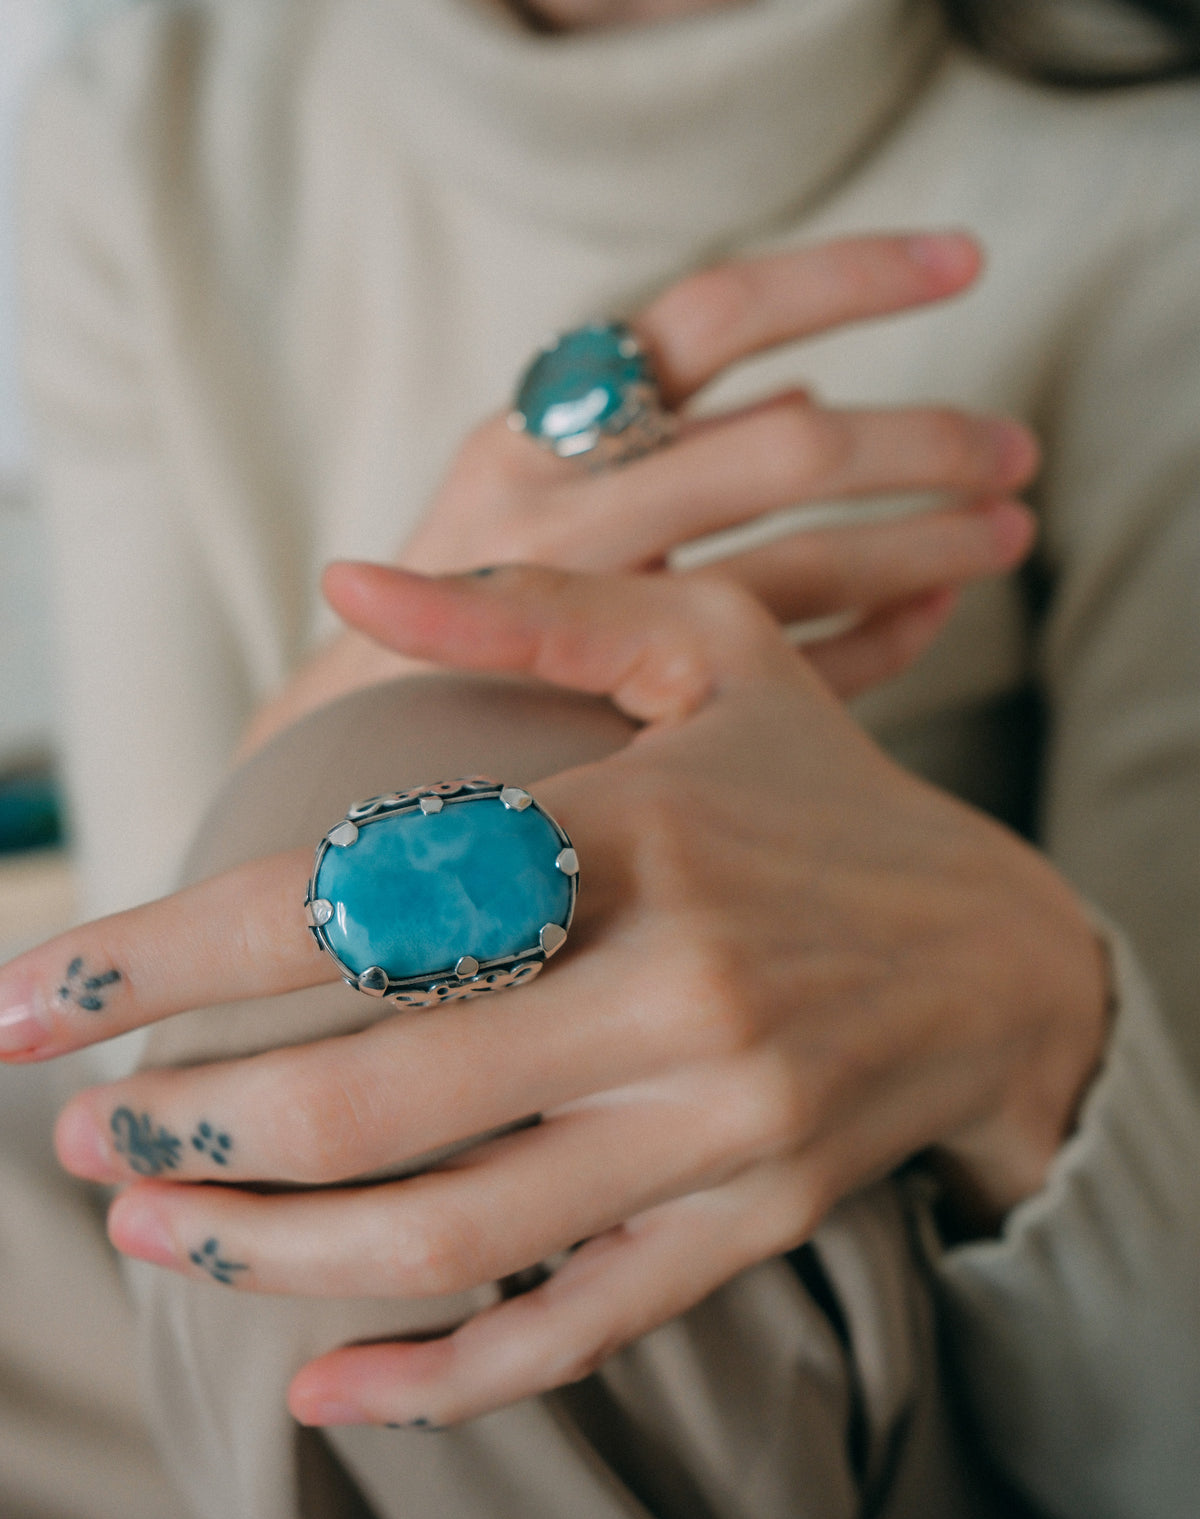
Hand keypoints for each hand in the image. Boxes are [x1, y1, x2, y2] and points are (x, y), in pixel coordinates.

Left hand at [0, 562, 1103, 1429]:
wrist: (1001, 957)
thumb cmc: (826, 790)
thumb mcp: (716, 650)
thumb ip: (530, 609)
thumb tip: (339, 578)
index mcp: (641, 831)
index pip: (355, 898)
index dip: (162, 958)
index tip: (26, 1000)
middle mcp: (679, 993)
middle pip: (376, 1095)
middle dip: (189, 1125)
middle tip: (85, 1130)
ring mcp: (719, 1130)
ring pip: (452, 1235)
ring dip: (266, 1252)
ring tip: (150, 1225)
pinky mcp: (749, 1224)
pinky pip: (576, 1329)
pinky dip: (437, 1378)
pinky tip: (321, 1382)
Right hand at [247, 232, 1037, 748]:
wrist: (352, 742)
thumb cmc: (458, 596)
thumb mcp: (530, 481)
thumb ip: (656, 434)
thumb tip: (804, 392)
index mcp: (543, 421)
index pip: (712, 314)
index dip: (844, 277)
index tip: (960, 264)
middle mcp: (564, 505)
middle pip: (784, 446)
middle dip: (921, 443)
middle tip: (1015, 451)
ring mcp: (595, 620)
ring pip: (797, 565)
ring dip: (924, 544)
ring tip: (1010, 530)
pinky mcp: (619, 715)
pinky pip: (789, 672)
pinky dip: (879, 637)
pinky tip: (929, 611)